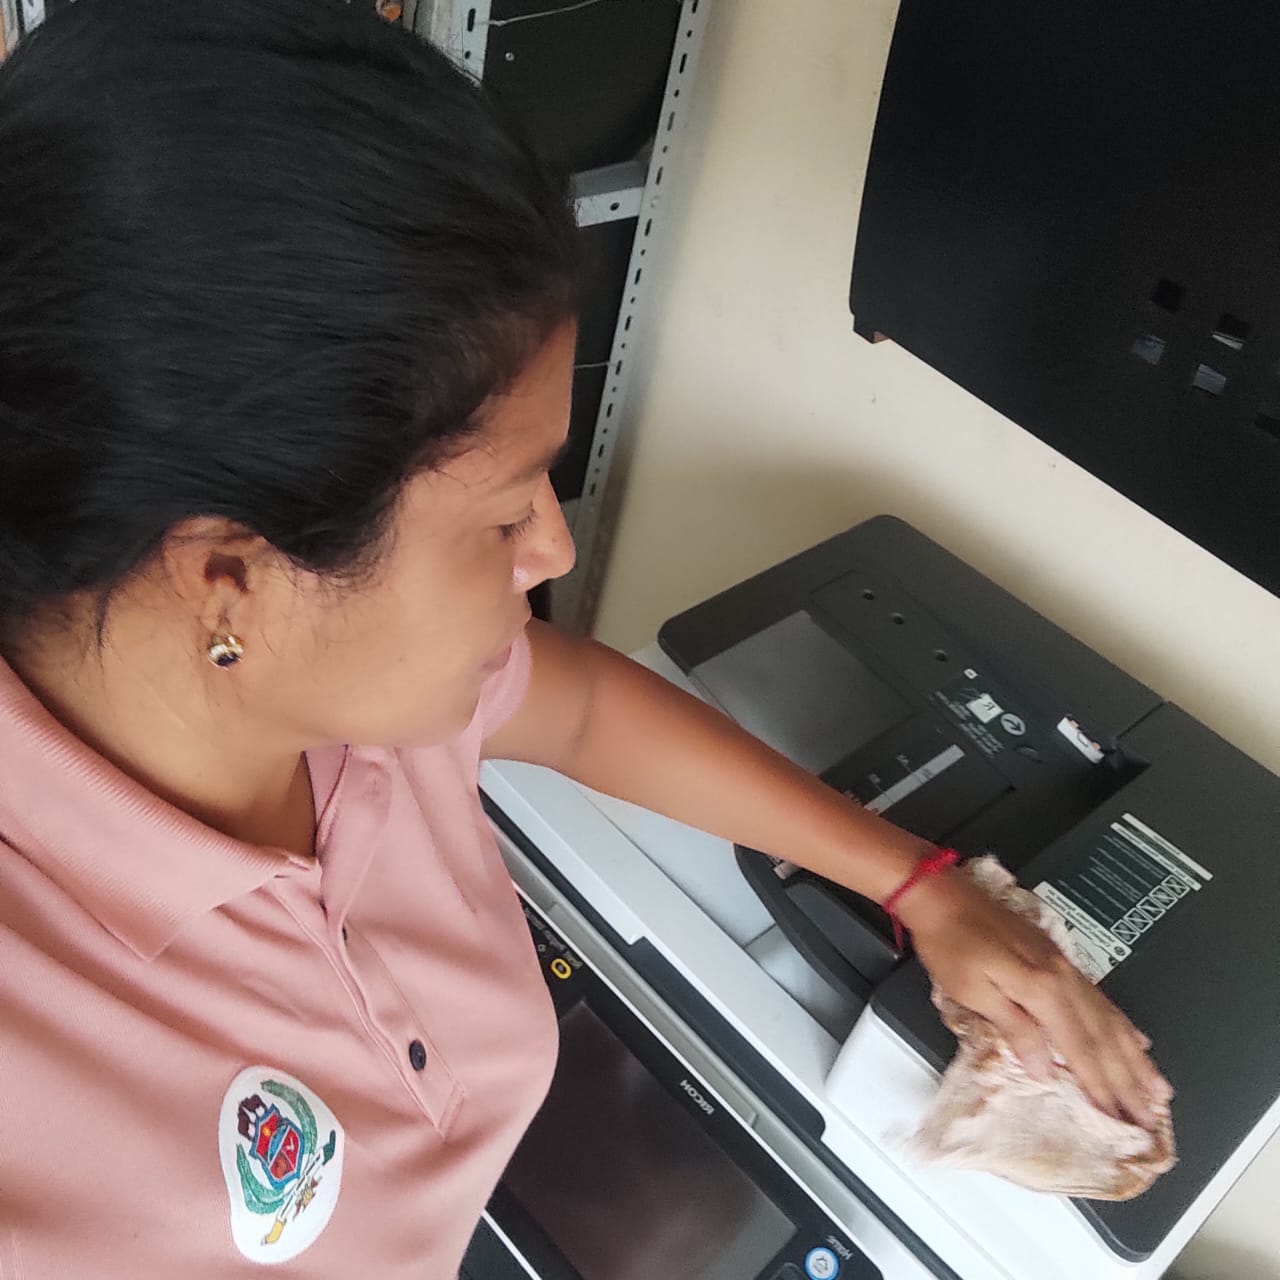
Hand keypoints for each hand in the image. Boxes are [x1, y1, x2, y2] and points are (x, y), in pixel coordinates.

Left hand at [898, 869, 1172, 1127]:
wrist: (941, 895)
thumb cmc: (949, 943)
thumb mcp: (973, 991)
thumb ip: (1014, 1029)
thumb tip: (1044, 1069)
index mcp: (1042, 988)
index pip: (1080, 1048)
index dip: (1101, 1086)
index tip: (1121, 1118)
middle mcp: (1061, 977)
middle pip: (1103, 1036)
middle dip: (1129, 1080)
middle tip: (1152, 1115)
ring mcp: (1063, 966)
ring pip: (1109, 1019)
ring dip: (1135, 1056)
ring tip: (1157, 1087)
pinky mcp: (1056, 958)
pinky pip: (1099, 998)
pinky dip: (1121, 1023)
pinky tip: (1135, 1038)